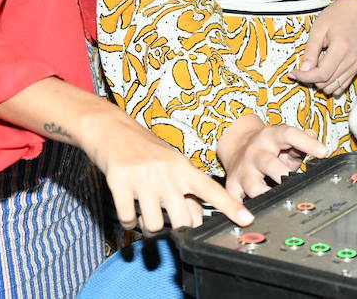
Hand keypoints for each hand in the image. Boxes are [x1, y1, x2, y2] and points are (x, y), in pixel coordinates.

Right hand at [76, 109, 252, 233]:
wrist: (110, 126)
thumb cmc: (143, 148)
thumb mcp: (170, 163)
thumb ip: (185, 189)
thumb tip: (197, 219)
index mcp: (182, 166)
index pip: (211, 189)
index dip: (230, 206)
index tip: (247, 219)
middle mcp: (166, 172)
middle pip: (183, 220)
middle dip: (177, 229)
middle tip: (167, 221)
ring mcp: (143, 177)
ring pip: (154, 225)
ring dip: (149, 228)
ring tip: (144, 215)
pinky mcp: (119, 182)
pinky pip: (128, 219)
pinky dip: (128, 223)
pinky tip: (128, 212)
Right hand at [215, 114, 328, 200]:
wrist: (237, 144)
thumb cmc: (269, 148)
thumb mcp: (285, 139)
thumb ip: (304, 142)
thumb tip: (320, 146)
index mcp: (271, 137)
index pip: (289, 135)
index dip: (307, 143)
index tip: (323, 152)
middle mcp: (255, 152)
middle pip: (269, 164)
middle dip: (283, 175)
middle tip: (297, 185)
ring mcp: (243, 170)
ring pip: (254, 186)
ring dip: (266, 196)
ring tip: (279, 204)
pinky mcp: (233, 185)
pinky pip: (235, 201)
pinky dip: (241, 211)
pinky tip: (252, 218)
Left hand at [288, 0, 356, 95]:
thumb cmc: (337, 15)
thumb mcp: (318, 30)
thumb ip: (311, 51)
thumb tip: (303, 70)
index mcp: (341, 49)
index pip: (321, 74)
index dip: (305, 77)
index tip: (293, 73)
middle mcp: (350, 60)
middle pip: (326, 83)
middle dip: (311, 78)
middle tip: (303, 67)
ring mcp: (355, 65)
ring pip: (334, 87)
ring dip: (321, 82)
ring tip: (315, 67)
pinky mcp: (356, 66)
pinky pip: (342, 85)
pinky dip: (331, 83)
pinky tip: (325, 71)